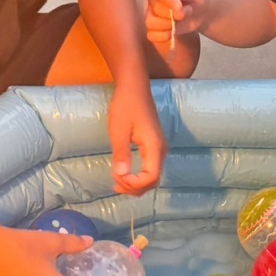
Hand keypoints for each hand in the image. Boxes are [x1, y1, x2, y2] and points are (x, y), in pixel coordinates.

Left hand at [108, 79, 166, 194]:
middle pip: (154, 180)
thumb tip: (120, 175)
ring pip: (152, 176)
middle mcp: (161, 150)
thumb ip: (121, 154)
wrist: (134, 87)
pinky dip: (139, 176)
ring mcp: (159, 148)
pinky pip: (150, 168)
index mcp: (155, 147)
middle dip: (135, 187)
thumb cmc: (125, 106)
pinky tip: (125, 175)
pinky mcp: (154, 145)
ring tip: (117, 182)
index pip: (151, 177)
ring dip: (136, 184)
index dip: (134, 184)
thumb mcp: (119, 131)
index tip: (116, 178)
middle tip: (115, 184)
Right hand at [145, 0, 207, 44]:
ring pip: (151, 22)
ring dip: (168, 25)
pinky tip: (172, 33)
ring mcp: (152, 14)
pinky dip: (163, 36)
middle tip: (187, 11)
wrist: (201, 13)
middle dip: (173, 14)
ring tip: (180, 21)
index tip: (179, 6)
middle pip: (155, 9)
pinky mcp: (154, 28)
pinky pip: (152, 35)